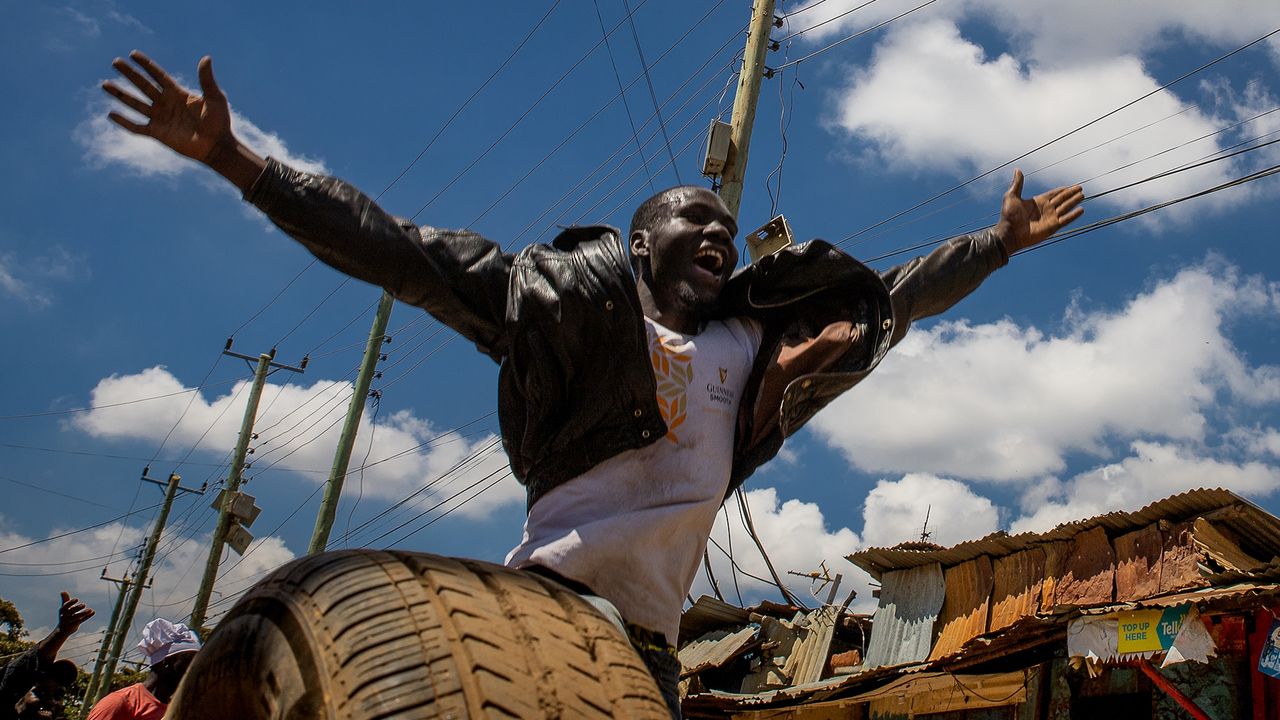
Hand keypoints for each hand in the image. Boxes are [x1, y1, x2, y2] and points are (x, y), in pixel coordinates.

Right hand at [56, 591, 92, 635]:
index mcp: (62, 611)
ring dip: (83, 613)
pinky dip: (87, 616)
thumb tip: (63, 591)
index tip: (77, 599)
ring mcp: (69, 622)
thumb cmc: (64, 616)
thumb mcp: (64, 608)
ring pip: (76, 617)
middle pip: (70, 612)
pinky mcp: (74, 626)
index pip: (65, 606)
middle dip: (77, 608)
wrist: (62, 630)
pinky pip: (81, 621)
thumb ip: (65, 600)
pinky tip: (93, 612)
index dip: (70, 603)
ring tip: (90, 609)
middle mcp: (64, 616)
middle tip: (84, 604)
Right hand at [102, 51, 263, 190]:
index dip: (146, 65)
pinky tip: (111, 114)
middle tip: (115, 62)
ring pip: (135, 103)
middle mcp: (166, 103)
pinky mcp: (157, 133)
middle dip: (129, 74)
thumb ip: (207, 79)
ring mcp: (160, 118)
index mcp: (178, 93)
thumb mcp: (215, 98)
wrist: (217, 146)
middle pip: (143, 85)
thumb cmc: (219, 122)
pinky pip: (137, 127)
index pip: (158, 75)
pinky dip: (124, 122)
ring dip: (120, 94)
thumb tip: (206, 58)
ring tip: (105, 84)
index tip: (133, 54)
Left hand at [995, 169, 1084, 253]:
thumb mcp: (1012, 196)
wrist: (1009, 233)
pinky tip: (1081, 210)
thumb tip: (1017, 169)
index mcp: (1038, 201)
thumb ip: (1017, 183)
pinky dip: (1073, 215)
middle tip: (1080, 188)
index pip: (1054, 194)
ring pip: (1066, 207)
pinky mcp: (1052, 227)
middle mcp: (1045, 209)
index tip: (1070, 186)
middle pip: (1062, 199)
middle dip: (1071, 194)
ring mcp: (1050, 218)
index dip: (1062, 190)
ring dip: (1074, 201)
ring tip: (1082, 195)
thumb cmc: (1008, 216)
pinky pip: (1066, 219)